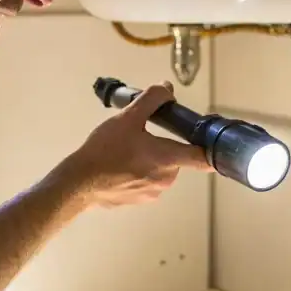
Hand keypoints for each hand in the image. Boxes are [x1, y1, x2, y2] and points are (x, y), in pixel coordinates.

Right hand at [52, 82, 212, 207]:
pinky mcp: (138, 201)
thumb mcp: (127, 118)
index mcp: (167, 159)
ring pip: (160, 169)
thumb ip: (151, 100)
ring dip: (149, 159)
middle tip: (141, 135)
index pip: (203, 158)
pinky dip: (138, 172)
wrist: (77, 184)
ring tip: (124, 151)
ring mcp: (152, 193)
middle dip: (163, 146)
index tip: (212, 141)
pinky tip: (118, 165)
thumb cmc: (103, 150)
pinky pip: (146, 181)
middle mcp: (165, 180)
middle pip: (176, 158)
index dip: (211, 149)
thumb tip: (167, 89)